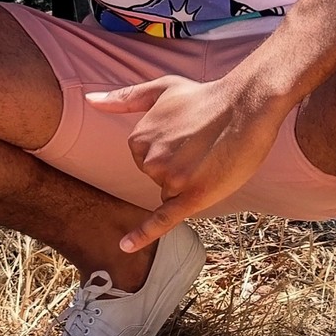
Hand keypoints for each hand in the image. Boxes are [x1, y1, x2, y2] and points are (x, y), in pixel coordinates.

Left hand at [87, 73, 284, 251]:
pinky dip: (143, 235)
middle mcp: (150, 161)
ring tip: (211, 155)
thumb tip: (89, 101)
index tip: (187, 135)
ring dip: (189, 182)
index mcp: (139, 138)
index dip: (169, 151)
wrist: (246, 105)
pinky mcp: (193, 196)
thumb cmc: (205, 96)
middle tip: (203, 143)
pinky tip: (125, 247)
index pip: (146, 161)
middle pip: (158, 178)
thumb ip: (124, 98)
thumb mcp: (161, 89)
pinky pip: (163, 221)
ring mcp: (171, 180)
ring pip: (171, 193)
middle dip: (178, 166)